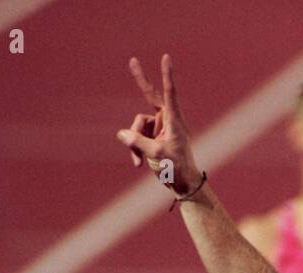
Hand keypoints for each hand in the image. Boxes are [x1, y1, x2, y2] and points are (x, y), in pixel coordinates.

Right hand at [116, 54, 201, 194]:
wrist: (182, 183)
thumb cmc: (176, 167)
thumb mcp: (156, 154)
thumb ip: (137, 142)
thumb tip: (120, 134)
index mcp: (174, 120)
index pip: (170, 93)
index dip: (167, 75)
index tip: (166, 57)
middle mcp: (166, 120)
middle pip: (150, 96)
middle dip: (141, 80)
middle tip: (132, 60)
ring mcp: (158, 128)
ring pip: (137, 125)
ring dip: (134, 143)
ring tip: (139, 161)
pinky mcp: (151, 137)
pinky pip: (136, 137)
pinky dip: (135, 150)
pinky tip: (139, 164)